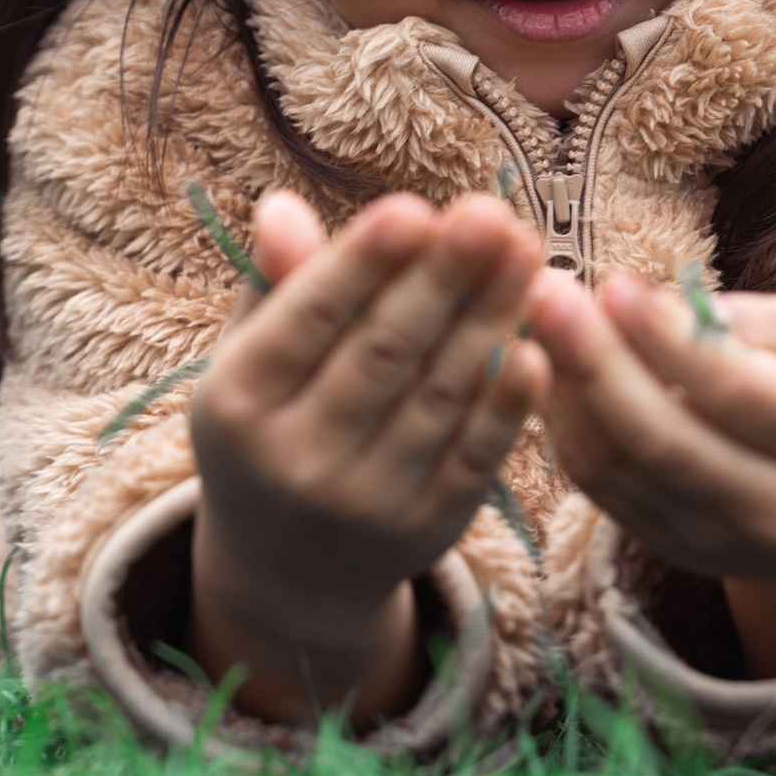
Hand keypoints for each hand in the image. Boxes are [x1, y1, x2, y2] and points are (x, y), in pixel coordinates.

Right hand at [185, 190, 547, 726]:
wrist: (289, 572)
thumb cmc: (271, 425)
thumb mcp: (250, 361)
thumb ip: (274, 284)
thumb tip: (281, 203)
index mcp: (236, 405)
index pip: (307, 320)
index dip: (363, 264)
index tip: (415, 206)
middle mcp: (296, 460)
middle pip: (382, 353)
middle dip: (442, 278)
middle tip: (491, 213)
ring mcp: (366, 502)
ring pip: (438, 395)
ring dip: (489, 317)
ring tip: (526, 249)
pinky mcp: (429, 528)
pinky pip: (476, 455)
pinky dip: (508, 403)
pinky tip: (539, 347)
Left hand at [525, 270, 775, 677]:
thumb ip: (774, 322)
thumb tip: (684, 310)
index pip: (735, 393)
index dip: (667, 340)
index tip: (614, 282)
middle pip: (663, 442)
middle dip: (594, 364)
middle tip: (544, 294)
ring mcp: (717, 542)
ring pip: (620, 470)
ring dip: (565, 390)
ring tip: (532, 318)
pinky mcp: (670, 549)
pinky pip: (600, 489)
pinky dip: (564, 426)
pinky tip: (543, 368)